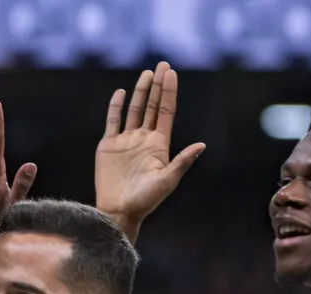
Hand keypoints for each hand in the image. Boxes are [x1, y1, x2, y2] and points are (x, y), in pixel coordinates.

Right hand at [96, 61, 205, 240]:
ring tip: (146, 74)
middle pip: (151, 106)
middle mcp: (143, 139)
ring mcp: (126, 141)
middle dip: (157, 86)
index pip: (165, 112)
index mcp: (159, 145)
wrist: (119, 211)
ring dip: (139, 92)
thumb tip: (202, 145)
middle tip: (162, 64)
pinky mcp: (109, 146)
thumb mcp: (167, 181)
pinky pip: (113, 121)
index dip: (168, 92)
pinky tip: (120, 93)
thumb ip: (183, 161)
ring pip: (134, 110)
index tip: (171, 73)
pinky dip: (116, 107)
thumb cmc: (146, 201)